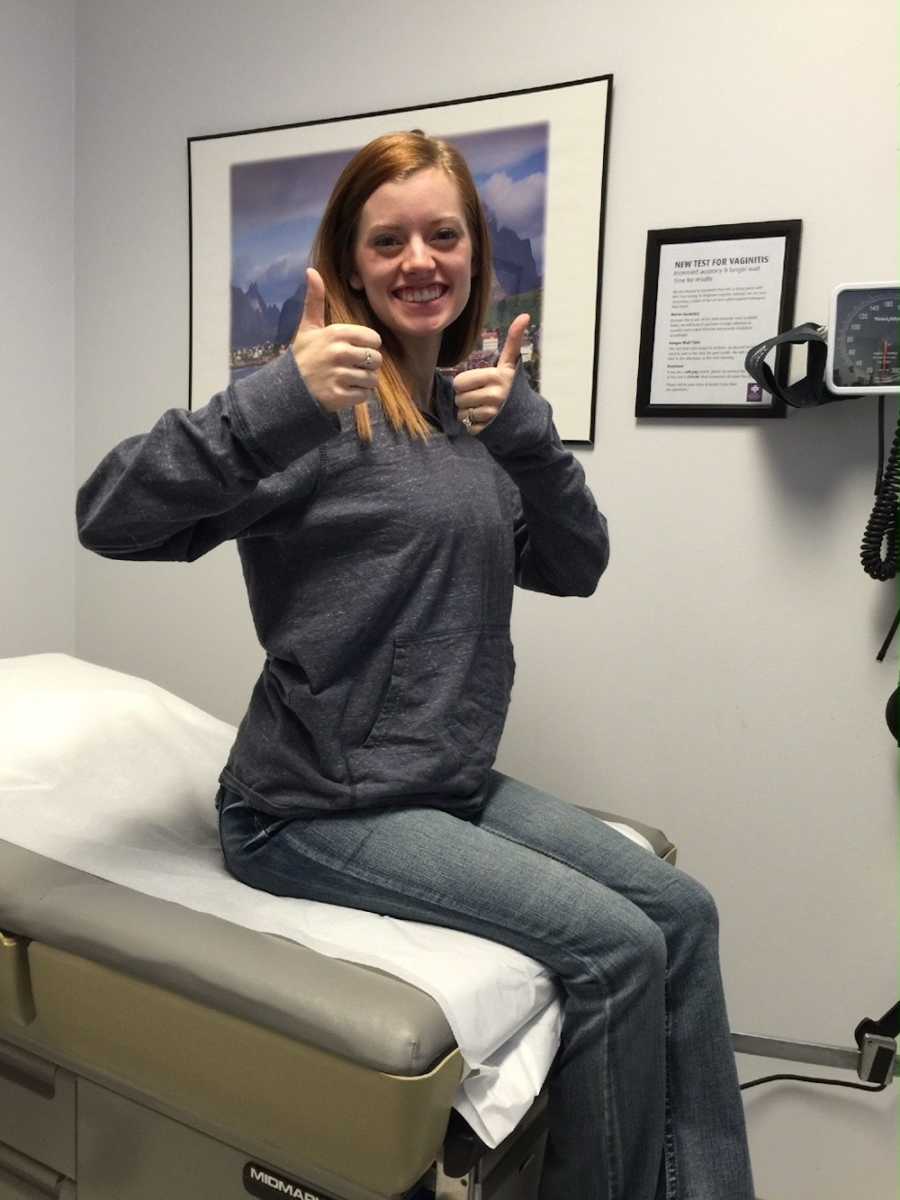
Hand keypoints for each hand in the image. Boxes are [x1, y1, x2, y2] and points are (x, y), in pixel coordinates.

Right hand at [291, 268, 382, 413]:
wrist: (288, 387)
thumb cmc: (303, 355)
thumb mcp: (308, 326)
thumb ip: (314, 300)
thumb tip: (311, 270)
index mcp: (336, 333)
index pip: (374, 339)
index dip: (368, 346)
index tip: (354, 349)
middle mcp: (340, 353)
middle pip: (376, 360)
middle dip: (367, 365)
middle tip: (351, 366)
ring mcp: (339, 375)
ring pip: (372, 379)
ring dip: (364, 381)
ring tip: (348, 379)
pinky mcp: (339, 396)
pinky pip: (364, 395)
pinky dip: (357, 395)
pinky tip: (344, 390)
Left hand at [453, 314, 530, 434]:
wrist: (524, 417)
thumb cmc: (510, 386)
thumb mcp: (510, 365)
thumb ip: (513, 341)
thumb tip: (525, 315)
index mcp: (497, 377)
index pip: (460, 382)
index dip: (464, 384)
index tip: (478, 383)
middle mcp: (496, 396)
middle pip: (458, 397)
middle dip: (465, 397)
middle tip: (480, 396)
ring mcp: (492, 415)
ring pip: (461, 412)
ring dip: (467, 411)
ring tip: (482, 408)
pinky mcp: (487, 430)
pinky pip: (466, 426)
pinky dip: (471, 424)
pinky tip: (483, 420)